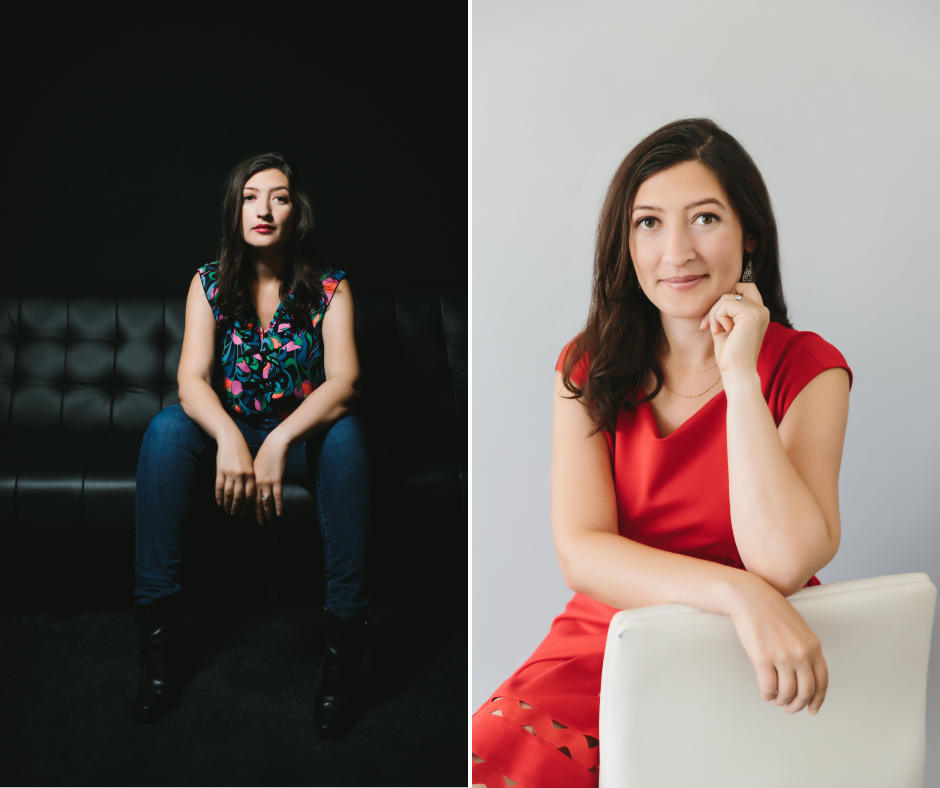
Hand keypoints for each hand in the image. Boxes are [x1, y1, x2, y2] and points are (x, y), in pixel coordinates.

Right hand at [215, 430, 256, 517]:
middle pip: (239, 496)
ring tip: (226, 511)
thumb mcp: (250, 465)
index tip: (244, 513)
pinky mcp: (220, 470)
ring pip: (228, 493)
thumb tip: (250, 494)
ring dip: (227, 504)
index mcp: (251, 474)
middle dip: (237, 507)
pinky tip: (219, 503)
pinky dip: (218, 496)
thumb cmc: (242, 453)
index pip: (250, 494)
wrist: (231, 439)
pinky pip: (219, 487)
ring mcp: (230, 473)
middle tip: (234, 515)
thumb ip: (250, 478)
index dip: (246, 506)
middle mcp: (241, 475)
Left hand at [252, 432, 288, 525]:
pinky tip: (279, 514)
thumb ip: (254, 476)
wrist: (276, 444)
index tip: (245, 515)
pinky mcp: (277, 480)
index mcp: (250, 479)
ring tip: (268, 521)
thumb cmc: (266, 453)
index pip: (246, 497)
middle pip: (255, 502)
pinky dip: (278, 506)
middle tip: (258, 523)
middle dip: (256, 514)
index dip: (245, 507)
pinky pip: (277, 497)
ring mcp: (266, 482)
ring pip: (265, 502)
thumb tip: (252, 484)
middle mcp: (256, 482)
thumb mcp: (255, 465)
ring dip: (266, 513)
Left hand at [699, 282, 769, 379]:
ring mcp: (758, 311)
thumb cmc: (730, 354)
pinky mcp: (751, 315)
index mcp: (758, 312)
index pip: (744, 287)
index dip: (726, 297)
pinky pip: (725, 303)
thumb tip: (712, 296)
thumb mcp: (725, 327)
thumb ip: (724, 311)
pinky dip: (716, 317)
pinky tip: (720, 331)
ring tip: (716, 331)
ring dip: (713, 314)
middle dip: (717, 304)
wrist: (737, 372)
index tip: (715, 318)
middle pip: (734, 288)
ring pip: (726, 297)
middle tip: (709, 324)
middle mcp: (762, 310)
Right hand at [728, 572, 828, 714]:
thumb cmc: (770, 609)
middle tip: (790, 708)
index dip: (817, 699)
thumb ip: (805, 648)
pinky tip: (765, 692)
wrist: (749, 596)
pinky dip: (768, 694)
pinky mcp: (763, 658)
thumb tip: (804, 672)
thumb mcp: (798, 627)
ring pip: (787, 692)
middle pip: (805, 691)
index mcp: (813, 646)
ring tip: (775, 698)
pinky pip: (769, 687)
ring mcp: (783, 656)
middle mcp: (801, 653)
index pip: (822, 681)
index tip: (812, 709)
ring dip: (780, 700)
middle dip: (798, 704)